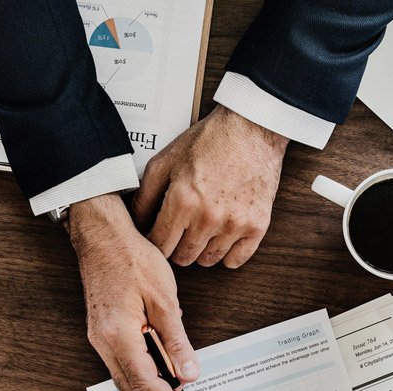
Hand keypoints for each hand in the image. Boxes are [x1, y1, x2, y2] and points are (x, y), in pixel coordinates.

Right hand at [69, 194, 200, 390]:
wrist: (104, 236)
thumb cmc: (132, 258)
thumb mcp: (165, 300)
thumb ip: (176, 341)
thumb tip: (188, 371)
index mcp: (118, 334)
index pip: (144, 382)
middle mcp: (102, 340)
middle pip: (131, 385)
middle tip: (185, 388)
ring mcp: (98, 336)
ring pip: (125, 373)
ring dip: (151, 375)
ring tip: (176, 363)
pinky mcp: (101, 329)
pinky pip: (121, 357)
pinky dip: (142, 360)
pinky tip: (160, 344)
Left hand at [130, 105, 288, 267]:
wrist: (252, 128)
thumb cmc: (210, 141)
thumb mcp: (166, 161)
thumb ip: (145, 195)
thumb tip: (135, 223)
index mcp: (182, 201)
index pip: (159, 245)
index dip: (155, 242)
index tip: (158, 236)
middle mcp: (208, 217)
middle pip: (182, 258)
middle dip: (176, 247)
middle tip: (180, 231)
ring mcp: (235, 223)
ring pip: (208, 261)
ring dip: (201, 250)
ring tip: (202, 230)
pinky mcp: (257, 225)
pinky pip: (236, 260)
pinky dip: (227, 253)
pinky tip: (222, 237)